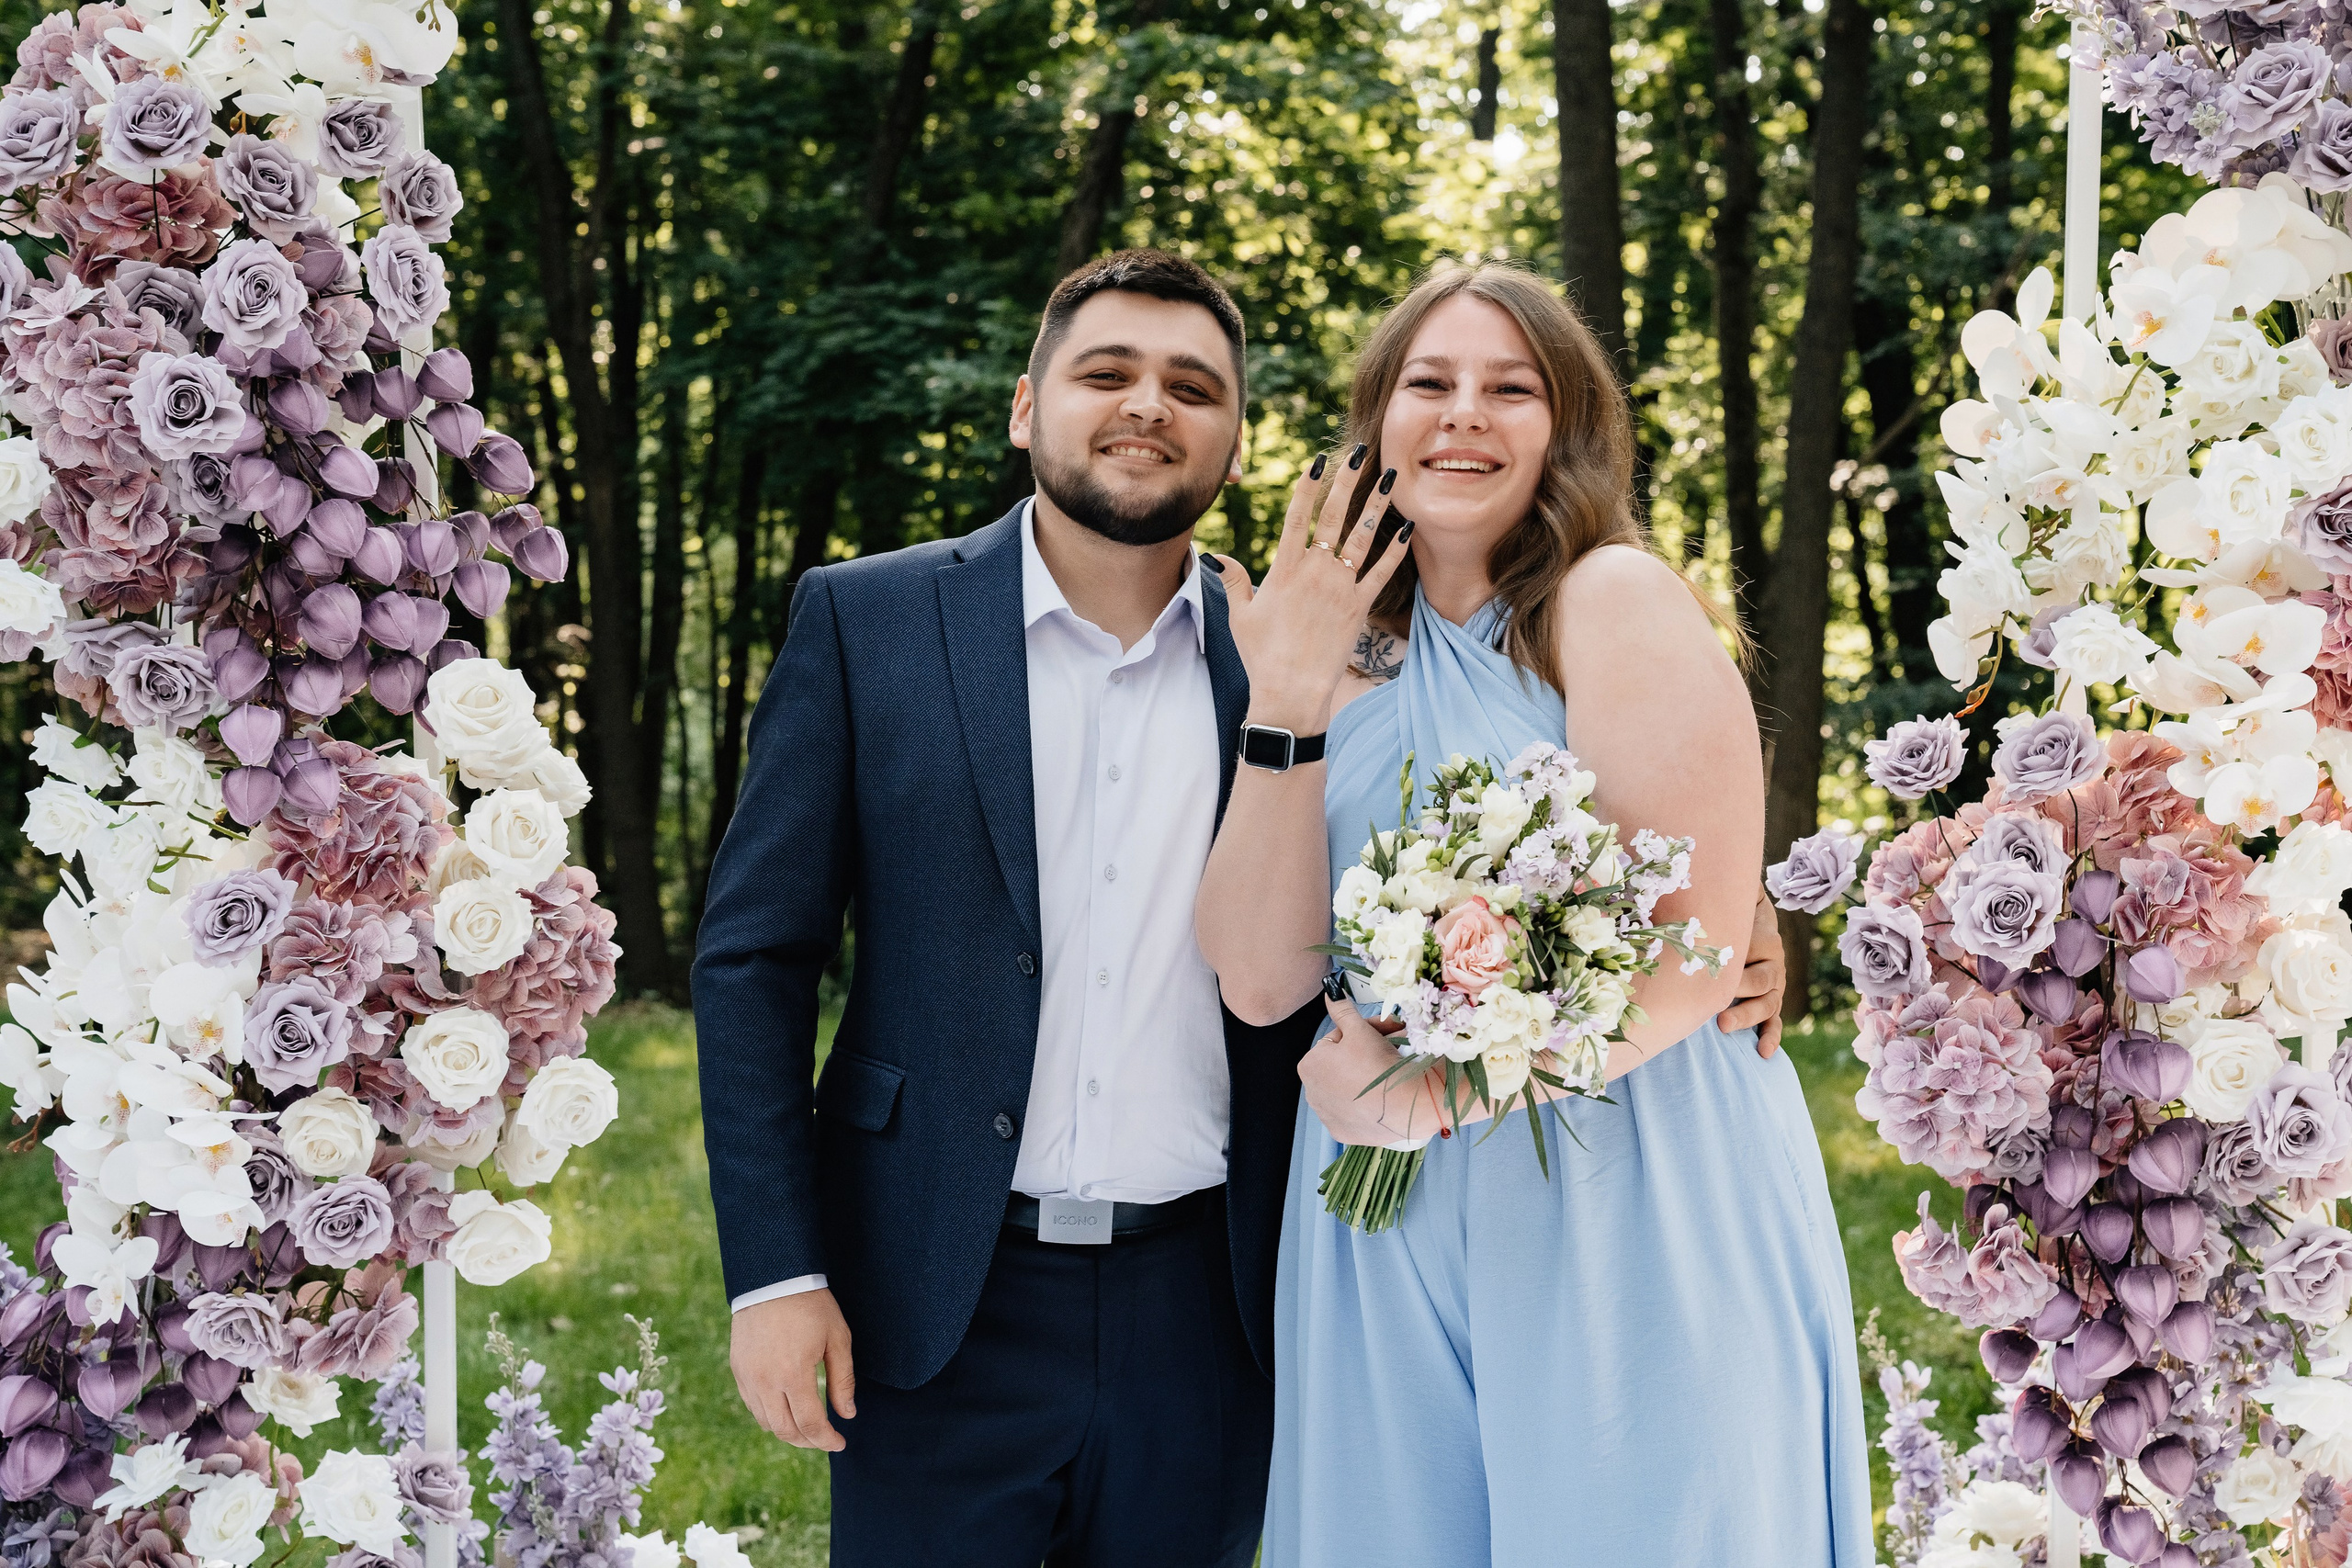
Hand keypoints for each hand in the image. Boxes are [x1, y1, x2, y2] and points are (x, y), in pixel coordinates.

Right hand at [730, 1288, 855, 1450]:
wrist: (773, 1277)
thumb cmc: (812, 1305)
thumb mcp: (837, 1339)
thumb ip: (843, 1381)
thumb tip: (847, 1414)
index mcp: (793, 1374)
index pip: (810, 1424)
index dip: (826, 1439)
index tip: (840, 1443)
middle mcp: (766, 1381)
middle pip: (785, 1430)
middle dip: (808, 1441)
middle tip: (825, 1439)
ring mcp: (748, 1376)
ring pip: (766, 1422)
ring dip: (788, 1431)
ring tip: (808, 1427)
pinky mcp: (737, 1368)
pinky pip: (752, 1405)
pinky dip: (770, 1416)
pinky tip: (786, 1410)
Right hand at [1211, 449, 1413, 731]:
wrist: (1291, 690)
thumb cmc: (1261, 655)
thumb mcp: (1240, 615)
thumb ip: (1233, 581)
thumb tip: (1216, 556)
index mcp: (1285, 568)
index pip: (1297, 515)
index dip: (1309, 485)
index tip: (1319, 460)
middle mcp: (1315, 571)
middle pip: (1333, 515)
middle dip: (1348, 481)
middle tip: (1362, 453)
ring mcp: (1340, 587)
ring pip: (1362, 537)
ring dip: (1377, 504)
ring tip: (1390, 478)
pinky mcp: (1359, 608)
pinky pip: (1382, 573)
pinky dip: (1396, 550)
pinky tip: (1406, 528)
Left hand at [1299, 993, 1454, 1145]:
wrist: (1402, 1106)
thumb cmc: (1376, 1063)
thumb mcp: (1359, 1029)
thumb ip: (1342, 1009)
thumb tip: (1328, 990)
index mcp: (1309, 1063)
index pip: (1337, 1040)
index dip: (1361, 1033)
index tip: (1383, 1031)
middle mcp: (1310, 1091)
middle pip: (1342, 1063)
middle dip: (1364, 1053)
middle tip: (1392, 1046)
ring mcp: (1326, 1115)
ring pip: (1348, 1087)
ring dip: (1365, 1076)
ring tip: (1390, 1071)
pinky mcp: (1342, 1132)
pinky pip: (1354, 1112)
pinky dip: (1366, 1102)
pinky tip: (1383, 1096)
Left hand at [1715, 878, 1786, 1057]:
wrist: (1748, 916)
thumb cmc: (1730, 910)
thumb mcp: (1732, 903)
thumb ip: (1722, 898)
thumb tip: (1700, 880)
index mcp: (1766, 939)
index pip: (1753, 953)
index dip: (1734, 963)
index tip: (1711, 969)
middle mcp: (1773, 963)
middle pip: (1760, 981)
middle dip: (1739, 993)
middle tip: (1716, 1003)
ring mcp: (1774, 985)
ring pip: (1767, 1004)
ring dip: (1747, 1017)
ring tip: (1724, 1026)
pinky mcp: (1770, 1002)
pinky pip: (1774, 1022)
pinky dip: (1771, 1037)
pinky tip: (1764, 1053)